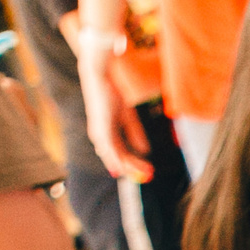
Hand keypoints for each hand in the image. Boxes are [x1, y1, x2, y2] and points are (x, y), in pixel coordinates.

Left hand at [74, 29, 152, 182]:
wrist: (100, 75)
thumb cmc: (112, 91)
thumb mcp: (127, 116)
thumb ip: (135, 133)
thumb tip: (145, 150)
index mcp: (106, 133)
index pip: (120, 153)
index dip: (134, 163)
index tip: (148, 170)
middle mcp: (101, 136)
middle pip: (118, 158)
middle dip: (134, 168)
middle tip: (149, 174)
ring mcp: (99, 133)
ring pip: (114, 157)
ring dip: (130, 166)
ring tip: (145, 172)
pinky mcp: (101, 129)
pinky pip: (111, 150)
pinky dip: (119, 160)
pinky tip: (126, 168)